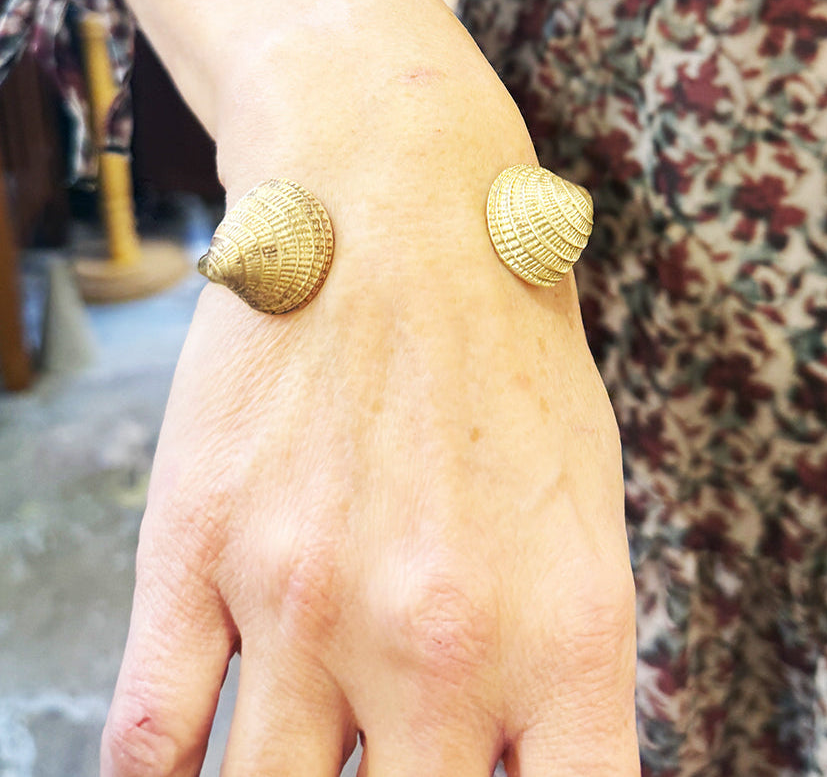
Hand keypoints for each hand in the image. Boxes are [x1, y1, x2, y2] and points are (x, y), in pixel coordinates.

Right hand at [100, 51, 637, 776]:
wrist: (396, 197)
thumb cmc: (507, 343)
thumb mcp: (586, 499)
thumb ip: (563, 657)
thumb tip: (527, 765)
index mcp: (567, 630)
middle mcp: (438, 642)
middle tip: (387, 764)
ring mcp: (303, 602)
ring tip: (307, 753)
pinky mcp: (197, 550)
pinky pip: (148, 742)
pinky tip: (192, 764)